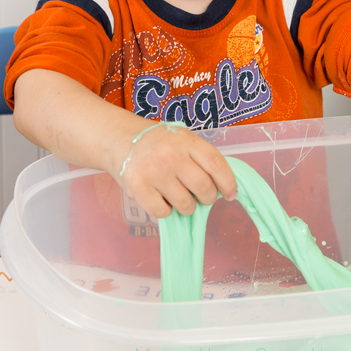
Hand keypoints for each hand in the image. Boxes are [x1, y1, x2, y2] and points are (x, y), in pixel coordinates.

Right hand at [118, 123, 237, 217]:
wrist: (119, 139)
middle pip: (204, 187)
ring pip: (186, 204)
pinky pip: (164, 212)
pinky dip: (167, 211)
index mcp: (186, 140)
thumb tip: (221, 186)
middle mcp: (171, 155)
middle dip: (208, 197)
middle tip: (203, 197)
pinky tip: (163, 199)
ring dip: (189, 207)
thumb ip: (199, 157)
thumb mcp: (181, 138)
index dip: (228, 182)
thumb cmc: (157, 142)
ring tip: (180, 196)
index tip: (231, 194)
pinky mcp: (138, 188)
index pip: (216, 164)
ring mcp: (154, 172)